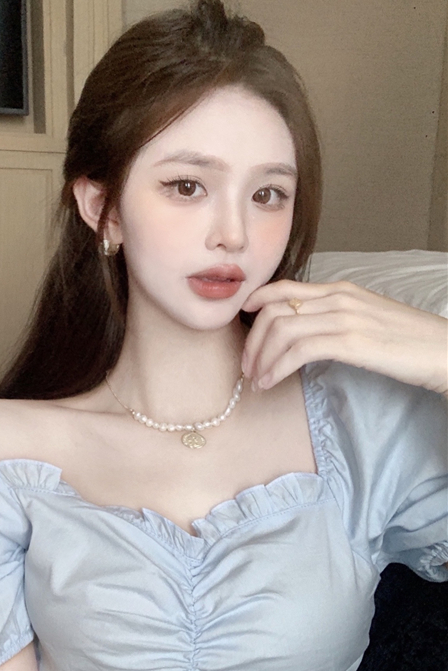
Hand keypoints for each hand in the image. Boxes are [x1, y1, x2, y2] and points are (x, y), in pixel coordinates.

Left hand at [240, 279, 447, 395]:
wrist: (444, 351)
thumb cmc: (408, 341)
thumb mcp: (367, 318)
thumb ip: (335, 317)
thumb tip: (304, 332)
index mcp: (341, 290)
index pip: (285, 288)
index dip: (256, 302)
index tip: (243, 322)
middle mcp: (339, 298)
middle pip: (275, 311)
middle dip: (253, 340)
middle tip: (248, 366)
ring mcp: (345, 318)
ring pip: (281, 330)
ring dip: (261, 358)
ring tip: (257, 379)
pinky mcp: (351, 342)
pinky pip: (298, 351)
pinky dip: (277, 368)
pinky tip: (271, 382)